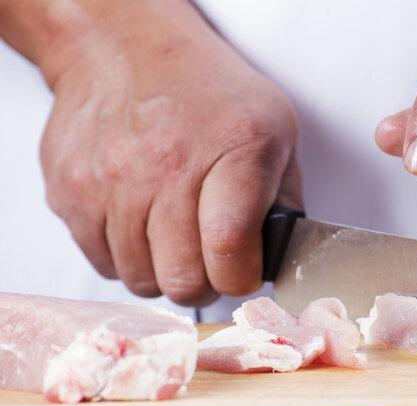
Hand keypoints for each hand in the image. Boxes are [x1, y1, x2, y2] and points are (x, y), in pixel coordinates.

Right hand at [17, 1, 301, 304]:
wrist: (126, 51)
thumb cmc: (208, 92)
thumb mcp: (275, 129)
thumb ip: (286, 198)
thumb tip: (281, 256)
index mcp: (233, 150)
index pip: (230, 248)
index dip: (242, 277)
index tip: (244, 270)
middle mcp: (167, 167)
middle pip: (184, 278)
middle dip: (205, 283)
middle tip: (210, 262)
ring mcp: (111, 182)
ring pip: (141, 279)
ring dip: (163, 271)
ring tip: (175, 236)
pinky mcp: (71, 194)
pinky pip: (103, 262)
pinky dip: (127, 257)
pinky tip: (142, 225)